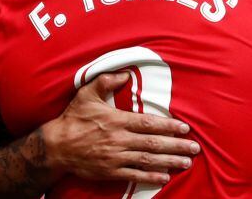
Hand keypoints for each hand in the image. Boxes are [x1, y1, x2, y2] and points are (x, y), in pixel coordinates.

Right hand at [41, 72, 200, 184]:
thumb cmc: (73, 118)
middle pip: (154, 144)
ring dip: (169, 161)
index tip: (185, 127)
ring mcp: (116, 157)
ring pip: (148, 160)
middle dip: (176, 146)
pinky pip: (134, 175)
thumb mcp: (87, 93)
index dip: (169, 126)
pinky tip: (165, 177)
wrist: (56, 146)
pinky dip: (151, 177)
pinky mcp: (110, 172)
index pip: (149, 123)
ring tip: (186, 162)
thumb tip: (126, 74)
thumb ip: (107, 81)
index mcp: (117, 120)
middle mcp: (120, 140)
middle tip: (195, 148)